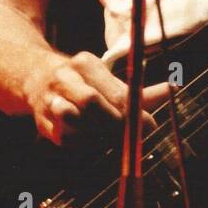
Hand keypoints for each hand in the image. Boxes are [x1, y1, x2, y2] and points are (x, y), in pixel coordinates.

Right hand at [24, 49, 170, 145]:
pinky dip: (84, 143)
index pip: (113, 89)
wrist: (35, 78)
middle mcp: (64, 78)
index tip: (149, 124)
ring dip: (96, 134)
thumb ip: (137, 90)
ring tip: (109, 136)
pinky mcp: (43, 123)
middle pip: (90, 103)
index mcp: (85, 64)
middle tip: (130, 136)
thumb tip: (172, 90)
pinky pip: (67, 138)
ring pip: (75, 122)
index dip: (133, 110)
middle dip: (114, 123)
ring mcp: (50, 100)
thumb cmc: (83, 80)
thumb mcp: (107, 78)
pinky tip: (94, 139)